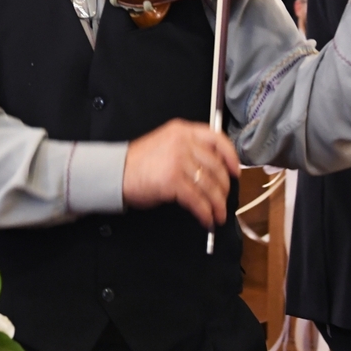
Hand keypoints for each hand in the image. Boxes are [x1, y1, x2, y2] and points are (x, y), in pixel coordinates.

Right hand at [123, 119, 239, 229]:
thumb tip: (214, 170)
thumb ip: (189, 149)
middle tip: (224, 202)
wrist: (115, 173)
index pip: (217, 139)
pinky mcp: (173, 181)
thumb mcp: (166, 144)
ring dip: (217, 205)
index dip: (231, 157)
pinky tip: (206, 219)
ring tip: (218, 216)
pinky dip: (205, 213)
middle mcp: (183, 142)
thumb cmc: (138, 163)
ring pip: (210, 186)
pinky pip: (198, 200)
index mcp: (182, 130)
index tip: (235, 172)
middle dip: (224, 189)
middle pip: (216, 167)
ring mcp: (178, 160)